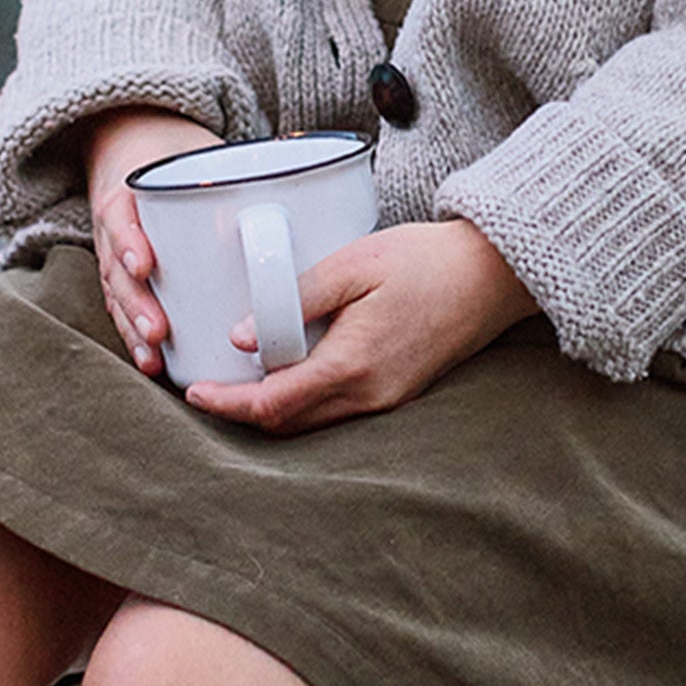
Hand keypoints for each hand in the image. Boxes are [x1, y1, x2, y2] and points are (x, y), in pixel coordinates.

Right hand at [84, 108, 224, 376]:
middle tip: (159, 330)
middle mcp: (120, 227)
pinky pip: (124, 310)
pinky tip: (152, 364)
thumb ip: (248, 174)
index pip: (121, 216)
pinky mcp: (127, 279)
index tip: (143, 266)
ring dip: (134, 329)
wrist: (143, 151)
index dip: (127, 242)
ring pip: (118, 296)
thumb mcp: (206, 155)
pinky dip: (136, 339)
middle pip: (117, 269)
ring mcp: (118, 256)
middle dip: (136, 302)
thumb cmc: (186, 159)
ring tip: (154, 356)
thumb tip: (322, 196)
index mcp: (134, 193)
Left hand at [184, 219, 539, 433]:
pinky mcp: (393, 397)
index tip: (195, 391)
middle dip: (241, 413)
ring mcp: (383, 403)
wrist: (490, 277)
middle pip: (287, 424)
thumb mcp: (353, 263)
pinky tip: (282, 379)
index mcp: (352, 365)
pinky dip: (300, 404)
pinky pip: (334, 413)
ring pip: (310, 424)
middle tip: (204, 389)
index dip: (228, 403)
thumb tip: (240, 335)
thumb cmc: (425, 261)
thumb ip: (296, 298)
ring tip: (235, 385)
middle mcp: (368, 397)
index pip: (273, 403)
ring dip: (270, 412)